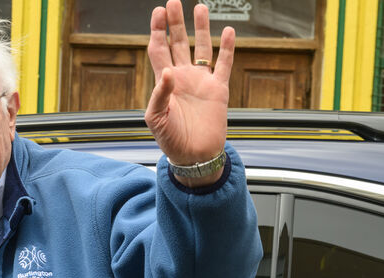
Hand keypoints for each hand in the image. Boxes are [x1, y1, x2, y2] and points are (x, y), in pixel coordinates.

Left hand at [145, 0, 234, 184]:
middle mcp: (183, 78)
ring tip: (200, 8)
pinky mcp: (219, 89)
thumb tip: (167, 72)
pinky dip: (227, 48)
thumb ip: (159, 95)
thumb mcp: (156, 119)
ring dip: (200, 29)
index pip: (159, 50)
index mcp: (164, 82)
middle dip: (175, 23)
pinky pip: (224, 64)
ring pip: (201, 48)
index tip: (158, 13)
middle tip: (173, 2)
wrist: (194, 156)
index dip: (157, 31)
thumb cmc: (171, 141)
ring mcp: (201, 82)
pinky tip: (227, 32)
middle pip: (178, 42)